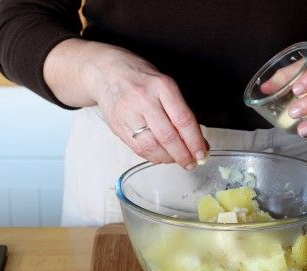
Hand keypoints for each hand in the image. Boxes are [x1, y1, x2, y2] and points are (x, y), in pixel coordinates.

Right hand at [44, 40, 207, 168]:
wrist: (104, 71)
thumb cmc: (140, 78)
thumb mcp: (164, 86)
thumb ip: (180, 112)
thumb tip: (198, 141)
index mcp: (161, 86)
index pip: (183, 119)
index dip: (195, 141)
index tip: (202, 152)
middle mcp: (143, 99)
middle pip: (168, 136)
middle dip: (183, 155)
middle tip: (192, 163)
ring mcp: (128, 114)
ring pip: (152, 146)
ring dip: (169, 158)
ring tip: (178, 160)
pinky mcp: (117, 126)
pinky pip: (139, 149)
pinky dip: (154, 157)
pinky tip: (162, 156)